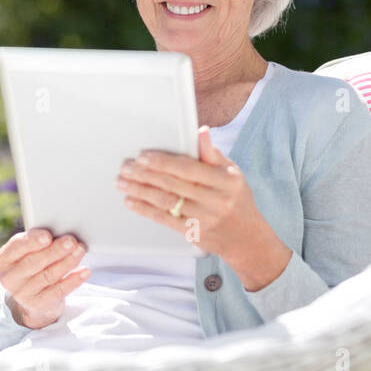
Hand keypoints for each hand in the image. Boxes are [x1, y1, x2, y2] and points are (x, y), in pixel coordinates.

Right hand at [0, 228, 89, 328]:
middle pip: (34, 262)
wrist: (32, 299)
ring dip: (67, 262)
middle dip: (55, 250)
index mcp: (4, 259)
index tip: (48, 236)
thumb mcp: (28, 253)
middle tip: (71, 241)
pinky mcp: (38, 305)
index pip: (16, 247)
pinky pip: (59, 291)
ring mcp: (23, 294)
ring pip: (48, 275)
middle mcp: (10, 278)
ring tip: (80, 250)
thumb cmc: (33, 265)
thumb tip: (60, 233)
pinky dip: (73, 280)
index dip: (32, 241)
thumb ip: (37, 242)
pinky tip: (84, 271)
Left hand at [116, 126, 273, 265]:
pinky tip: (131, 201)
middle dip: (145, 174)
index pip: (188, 168)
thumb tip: (201, 131)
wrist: (247, 239)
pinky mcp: (193, 233)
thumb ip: (213, 154)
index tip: (143, 156)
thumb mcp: (233, 173)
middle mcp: (215, 200)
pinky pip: (165, 219)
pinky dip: (145, 209)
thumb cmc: (238, 200)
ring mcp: (204, 219)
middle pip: (173, 184)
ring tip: (123, 182)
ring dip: (140, 190)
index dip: (163, 161)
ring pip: (166, 201)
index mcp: (225, 181)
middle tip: (126, 167)